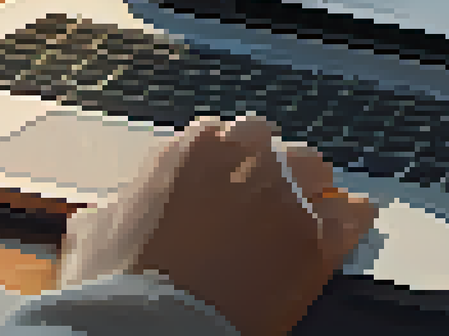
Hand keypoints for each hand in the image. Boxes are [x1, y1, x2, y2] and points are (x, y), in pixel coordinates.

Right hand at [129, 116, 376, 334]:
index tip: (218, 186)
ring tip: (300, 216)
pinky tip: (340, 235)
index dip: (221, 164)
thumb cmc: (118, 280)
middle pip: (272, 143)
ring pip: (316, 170)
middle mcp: (245, 160)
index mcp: (191, 149)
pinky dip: (349, 222)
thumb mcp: (94, 229)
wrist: (157, 324)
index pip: (220, 133)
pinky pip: (355, 214)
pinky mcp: (318, 241)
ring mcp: (287, 198)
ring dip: (308, 189)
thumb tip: (111, 213)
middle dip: (266, 168)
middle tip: (256, 202)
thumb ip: (116, 207)